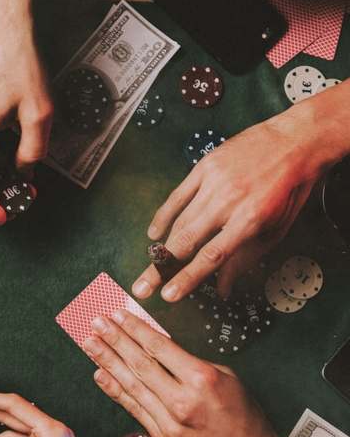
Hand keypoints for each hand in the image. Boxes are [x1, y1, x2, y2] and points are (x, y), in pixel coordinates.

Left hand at [85, 309, 298, 436]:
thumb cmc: (243, 418)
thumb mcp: (227, 378)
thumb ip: (192, 363)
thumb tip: (161, 347)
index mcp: (201, 379)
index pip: (159, 348)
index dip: (135, 329)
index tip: (118, 315)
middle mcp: (182, 400)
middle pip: (140, 364)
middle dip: (114, 340)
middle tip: (96, 323)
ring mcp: (168, 421)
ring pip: (131, 385)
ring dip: (107, 361)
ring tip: (90, 344)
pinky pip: (133, 408)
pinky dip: (114, 390)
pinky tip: (100, 374)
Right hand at [132, 99, 338, 301]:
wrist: (295, 141)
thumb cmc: (290, 189)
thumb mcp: (276, 229)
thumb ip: (246, 259)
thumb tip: (222, 289)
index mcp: (251, 219)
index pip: (212, 256)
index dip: (188, 278)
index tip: (169, 295)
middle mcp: (229, 201)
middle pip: (186, 241)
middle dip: (160, 268)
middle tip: (141, 288)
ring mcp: (213, 182)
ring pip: (179, 221)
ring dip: (163, 246)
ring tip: (151, 265)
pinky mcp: (204, 167)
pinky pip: (176, 196)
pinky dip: (163, 216)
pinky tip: (154, 232)